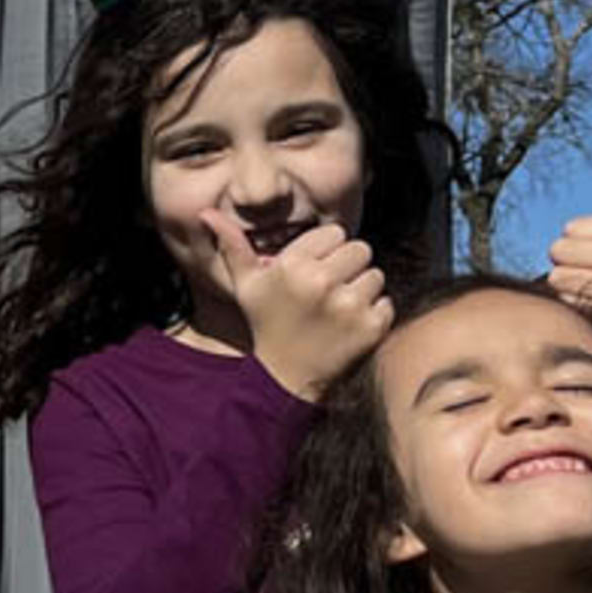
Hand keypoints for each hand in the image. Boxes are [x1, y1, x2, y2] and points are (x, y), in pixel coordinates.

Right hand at [230, 219, 393, 401]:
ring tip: (338, 310)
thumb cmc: (267, 324)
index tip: (314, 272)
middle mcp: (321, 282)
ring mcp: (348, 306)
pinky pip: (386, 303)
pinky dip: (374, 315)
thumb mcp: (246, 286)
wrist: (285, 378)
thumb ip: (233, 246)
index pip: (335, 233)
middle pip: (360, 249)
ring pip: (375, 276)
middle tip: (329, 291)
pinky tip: (350, 327)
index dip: (327, 252)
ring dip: (362, 291)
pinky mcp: (370, 327)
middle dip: (348, 267)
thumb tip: (205, 213)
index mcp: (293, 266)